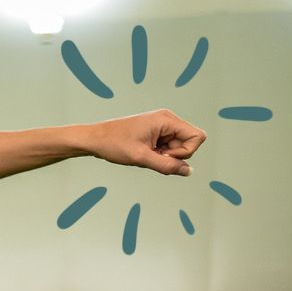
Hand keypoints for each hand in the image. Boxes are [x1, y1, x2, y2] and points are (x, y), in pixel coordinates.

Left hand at [83, 109, 204, 176]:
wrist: (94, 139)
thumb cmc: (114, 144)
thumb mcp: (141, 158)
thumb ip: (167, 165)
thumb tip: (189, 171)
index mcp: (166, 119)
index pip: (197, 136)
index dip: (185, 152)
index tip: (164, 155)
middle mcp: (167, 119)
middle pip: (189, 143)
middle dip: (174, 155)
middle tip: (152, 155)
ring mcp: (162, 126)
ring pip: (178, 147)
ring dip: (165, 156)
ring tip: (145, 154)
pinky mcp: (156, 132)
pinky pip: (168, 147)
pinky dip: (159, 154)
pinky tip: (144, 153)